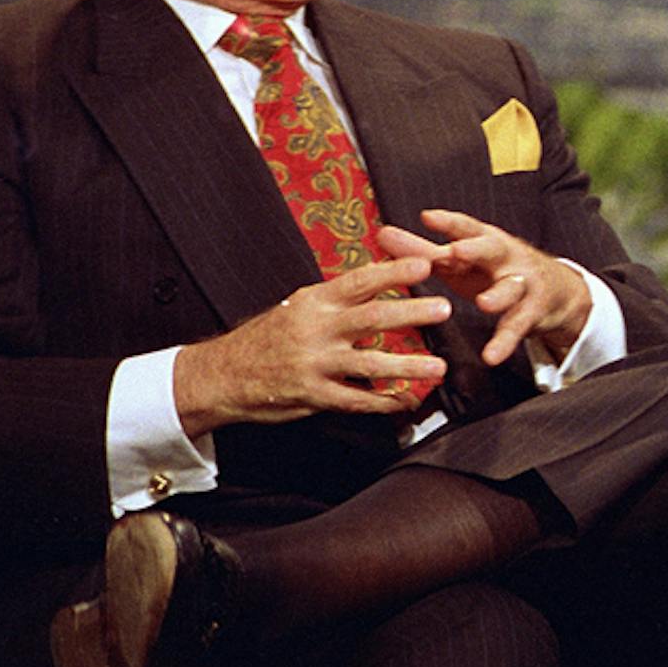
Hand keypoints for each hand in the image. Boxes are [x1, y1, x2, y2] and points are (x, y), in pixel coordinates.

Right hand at [174, 257, 451, 436]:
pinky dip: (384, 402)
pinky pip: (355, 400)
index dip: (393, 272)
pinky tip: (408, 401)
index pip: (359, 281)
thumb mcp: (298, 306)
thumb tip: (379, 278)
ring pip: (369, 365)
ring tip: (439, 367)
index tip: (426, 264)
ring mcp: (315, 365)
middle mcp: (316, 330)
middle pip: (371, 319)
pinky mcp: (313, 395)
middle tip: (444, 308)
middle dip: (411, 313)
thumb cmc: (269, 336)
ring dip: (408, 366)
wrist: (224, 374)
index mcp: (314, 302)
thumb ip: (337, 298)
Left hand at [379, 209, 592, 367]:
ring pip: (512, 287)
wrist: (555, 291)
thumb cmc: (494, 271)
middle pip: (493, 248)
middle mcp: (507, 257)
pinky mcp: (532, 311)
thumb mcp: (460, 261)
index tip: (427, 217)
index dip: (449, 222)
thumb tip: (382, 234)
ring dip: (498, 295)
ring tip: (484, 304)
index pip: (467, 227)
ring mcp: (522, 283)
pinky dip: (504, 342)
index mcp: (485, 241)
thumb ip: (422, 250)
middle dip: (476, 249)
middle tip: (457, 251)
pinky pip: (517, 327)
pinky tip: (491, 356)